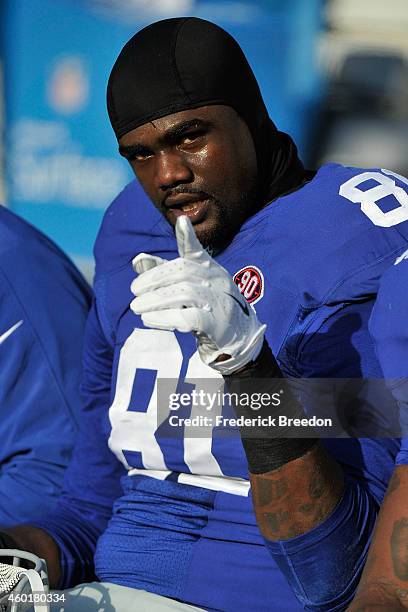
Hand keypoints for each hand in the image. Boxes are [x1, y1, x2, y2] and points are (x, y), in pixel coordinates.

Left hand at [130, 215, 265, 373]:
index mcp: (210, 270)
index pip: (197, 251)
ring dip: (155, 300)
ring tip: (137, 308)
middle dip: (154, 280)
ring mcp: (220, 302)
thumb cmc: (207, 309)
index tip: (182, 221)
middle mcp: (217, 282)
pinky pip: (189, 318)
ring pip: (184, 293)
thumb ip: (163, 274)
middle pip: (182, 272)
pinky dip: (165, 318)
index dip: (188, 237)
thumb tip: (137, 259)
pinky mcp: (217, 325)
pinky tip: (149, 320)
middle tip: (134, 291)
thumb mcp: (188, 289)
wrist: (237, 339)